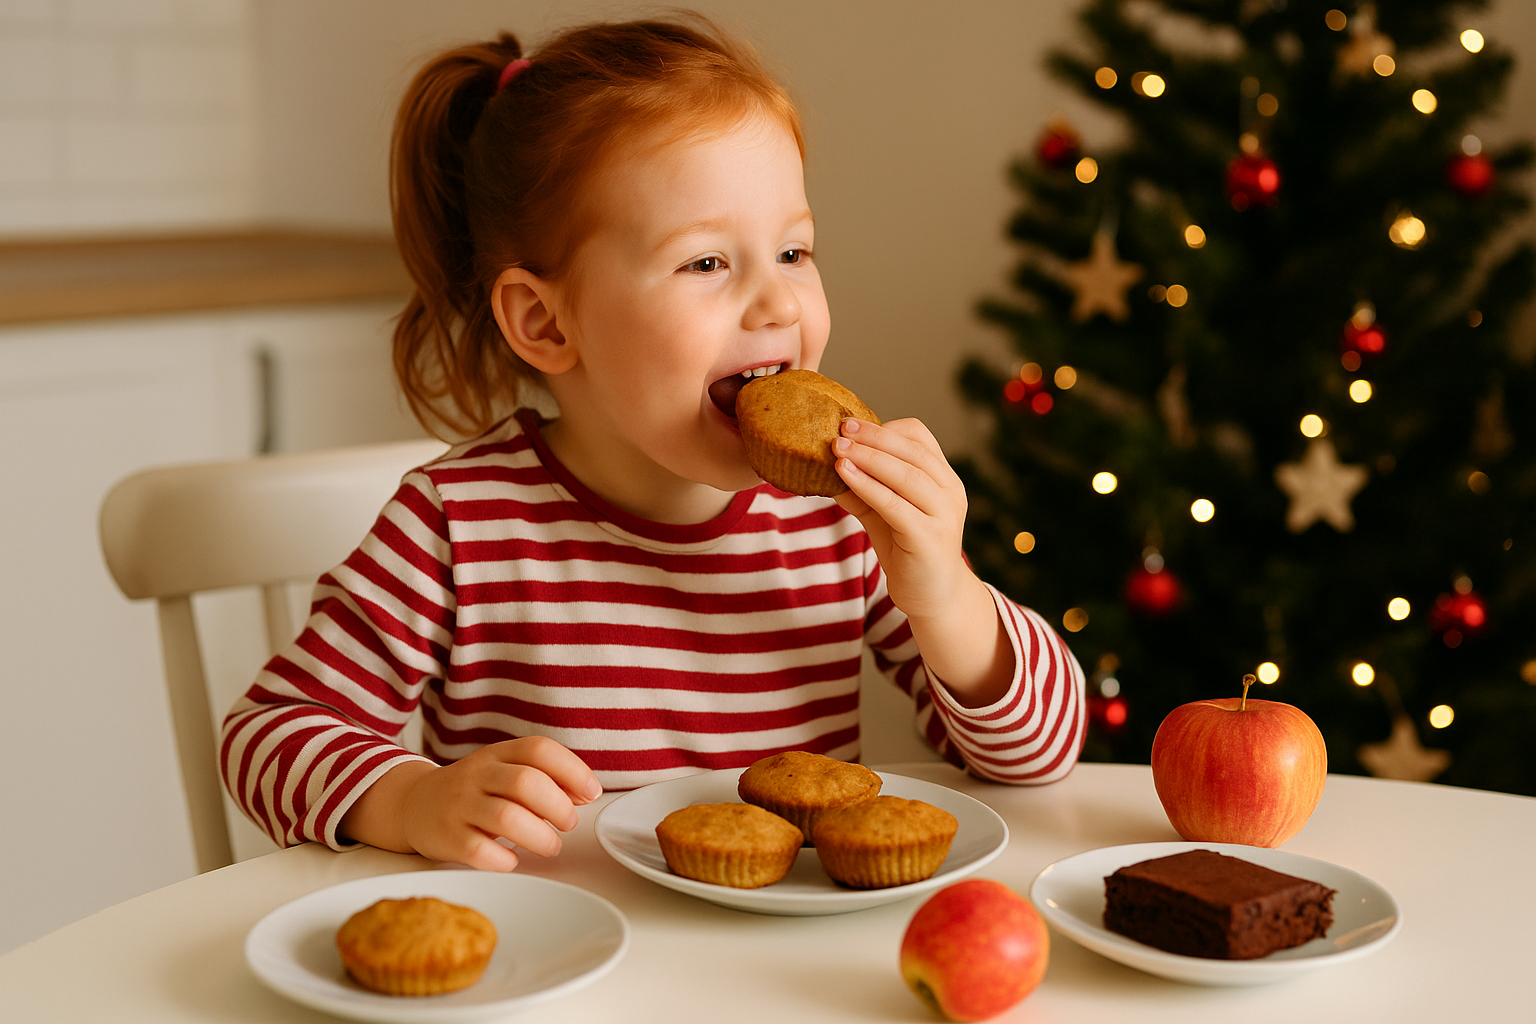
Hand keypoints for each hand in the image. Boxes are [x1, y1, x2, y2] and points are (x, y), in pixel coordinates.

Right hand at [343, 736, 601, 870]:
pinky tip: (512, 861)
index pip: (539, 750)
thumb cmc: (474, 790)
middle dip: (558, 807)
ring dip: (539, 836)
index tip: (591, 793)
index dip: (573, 770)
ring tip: (550, 846)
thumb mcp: (505, 771)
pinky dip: (504, 860)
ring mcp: (460, 805)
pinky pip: (479, 850)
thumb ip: (544, 777)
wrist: (413, 804)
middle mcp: (478, 774)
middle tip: (568, 824)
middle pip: (526, 782)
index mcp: (498, 753)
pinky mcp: (446, 837)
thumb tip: (587, 793)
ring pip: (506, 817)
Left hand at [831, 417, 971, 621]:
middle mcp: (951, 491)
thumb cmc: (908, 549)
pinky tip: (845, 475)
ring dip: (868, 458)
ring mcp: (944, 514)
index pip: (919, 438)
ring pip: (905, 475)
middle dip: (873, 437)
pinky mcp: (929, 538)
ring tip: (837, 449)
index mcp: (944, 478)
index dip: (885, 428)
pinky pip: (895, 505)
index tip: (851, 424)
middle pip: (912, 451)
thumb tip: (823, 465)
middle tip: (840, 430)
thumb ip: (861, 489)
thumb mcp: (881, 513)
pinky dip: (868, 486)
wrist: (932, 596)